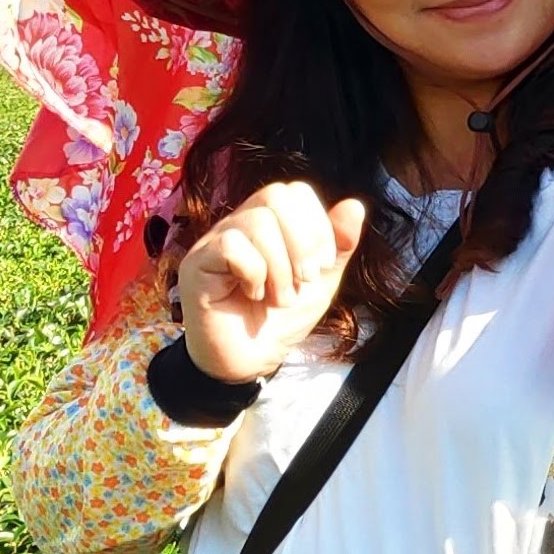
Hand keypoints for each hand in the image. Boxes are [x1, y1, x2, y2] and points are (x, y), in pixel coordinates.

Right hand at [175, 181, 365, 381]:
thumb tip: (354, 205)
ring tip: (278, 297)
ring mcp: (216, 240)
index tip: (322, 266)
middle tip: (305, 280)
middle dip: (303, 242)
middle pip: (277, 195)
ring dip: (280, 267)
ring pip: (257, 221)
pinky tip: (252, 294)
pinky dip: (254, 273)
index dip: (317, 225)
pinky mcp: (198, 263)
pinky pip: (231, 245)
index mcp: (270, 224)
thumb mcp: (321, 281)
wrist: (252, 361)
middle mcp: (240, 224)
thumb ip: (339, 245)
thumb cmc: (281, 320)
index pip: (295, 192)